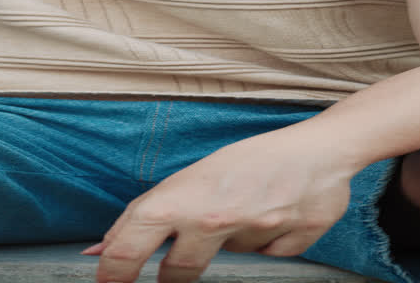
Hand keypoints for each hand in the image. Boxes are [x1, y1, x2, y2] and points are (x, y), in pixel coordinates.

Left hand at [86, 132, 354, 282]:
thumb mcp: (189, 181)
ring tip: (243, 208)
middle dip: (172, 275)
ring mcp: (253, 234)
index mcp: (181, 199)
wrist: (317, 150)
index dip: (113, 269)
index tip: (105, 281)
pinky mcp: (288, 246)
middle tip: (170, 271)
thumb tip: (102, 250)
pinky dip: (266, 241)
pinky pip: (266, 256)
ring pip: (229, 256)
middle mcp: (213, 219)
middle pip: (178, 270)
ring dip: (230, 240)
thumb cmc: (248, 160)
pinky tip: (273, 215)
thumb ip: (148, 217)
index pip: (130, 243)